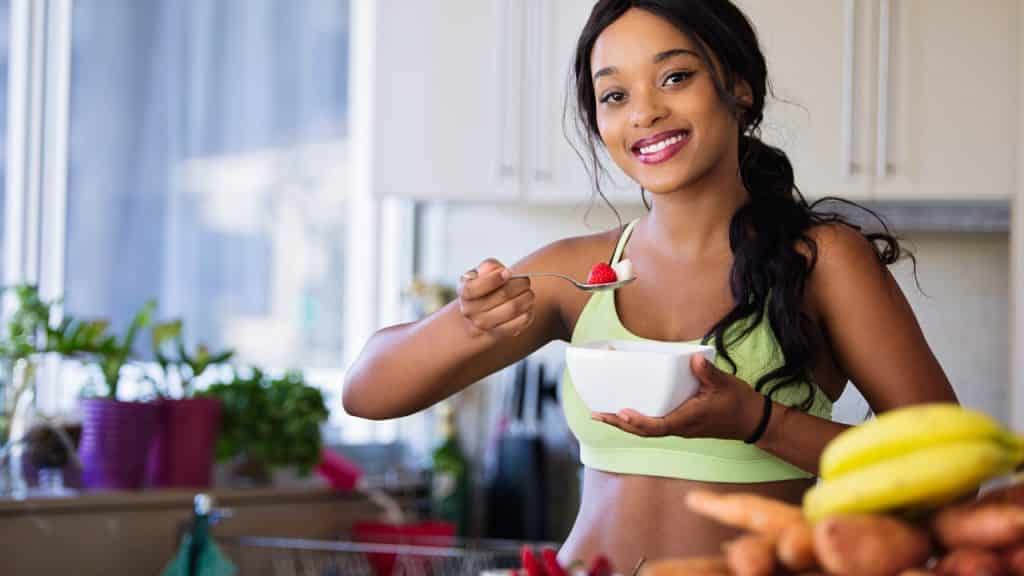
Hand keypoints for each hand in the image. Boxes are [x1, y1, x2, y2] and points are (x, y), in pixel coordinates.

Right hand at [457, 258, 533, 339]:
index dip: (493, 279)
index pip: (474, 288)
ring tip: (528, 292)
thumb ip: (489, 266)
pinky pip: (521, 321)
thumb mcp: (481, 272)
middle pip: (502, 295)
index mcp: (464, 292)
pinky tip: (527, 305)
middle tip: (526, 280)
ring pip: (513, 308)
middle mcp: (470, 310)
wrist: (478, 313)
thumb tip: (500, 271)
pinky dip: (529, 311)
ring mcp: (483, 324)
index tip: (508, 272)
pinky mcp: (498, 333)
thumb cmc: (483, 287)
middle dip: (519, 284)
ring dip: (527, 297)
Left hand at [592, 354, 766, 440]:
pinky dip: (636, 421)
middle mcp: (679, 427)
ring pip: (646, 430)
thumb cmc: (737, 403)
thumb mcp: (725, 384)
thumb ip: (708, 373)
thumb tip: (694, 359)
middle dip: (619, 424)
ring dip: (623, 424)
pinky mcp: (680, 424)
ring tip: (602, 414)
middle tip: (596, 414)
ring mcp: (679, 427)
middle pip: (643, 431)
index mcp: (688, 419)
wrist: (751, 421)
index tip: (621, 413)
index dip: (638, 422)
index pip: (657, 426)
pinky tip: (625, 412)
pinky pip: (653, 425)